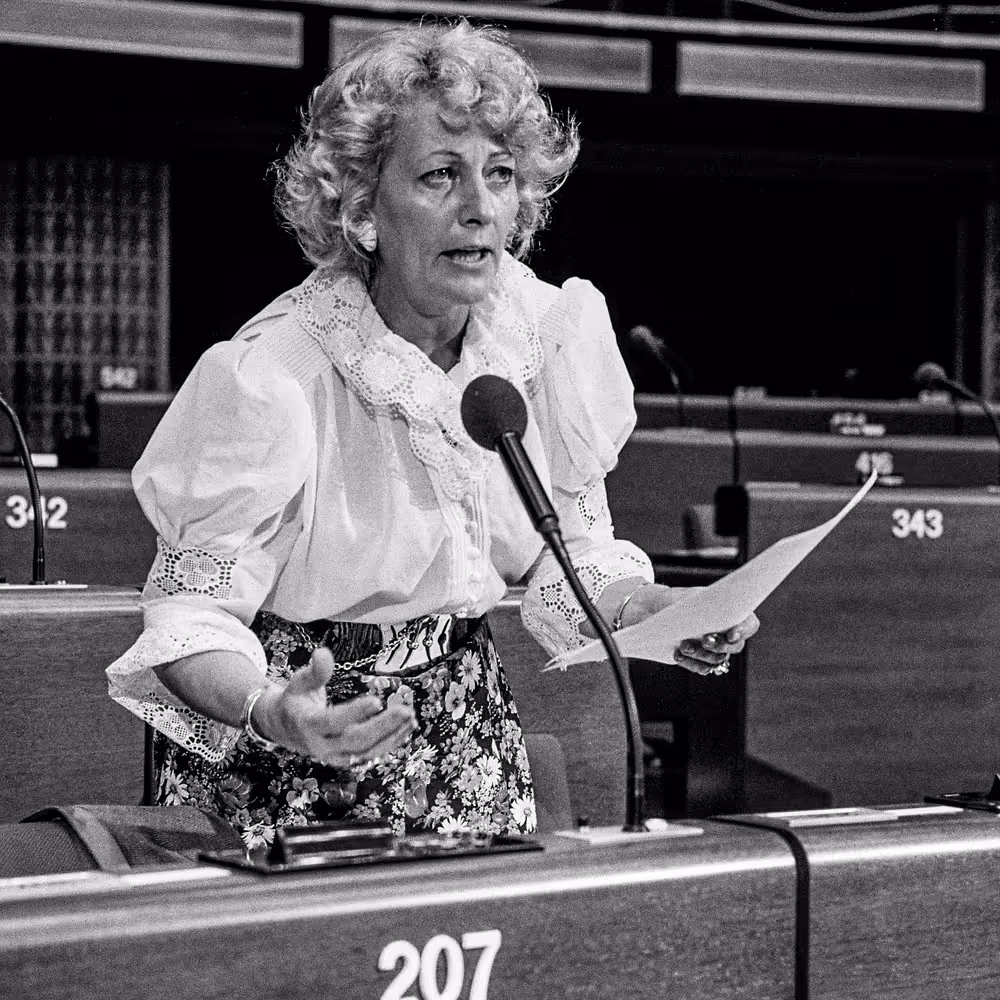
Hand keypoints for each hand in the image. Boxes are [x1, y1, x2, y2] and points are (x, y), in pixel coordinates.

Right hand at [256, 648, 416, 764]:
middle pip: (356, 740)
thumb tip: (323, 652)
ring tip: (411, 718)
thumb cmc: (296, 700)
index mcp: (308, 725)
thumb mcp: (298, 681)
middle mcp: (322, 746)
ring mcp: (335, 757)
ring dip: (392, 737)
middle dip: (383, 726)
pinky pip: (370, 755)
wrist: (285, 729)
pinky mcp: (346, 760)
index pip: (333, 722)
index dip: (354, 713)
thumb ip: (314, 670)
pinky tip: (406, 728)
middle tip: (404, 710)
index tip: (376, 700)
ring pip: (367, 752)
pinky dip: (390, 743)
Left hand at [616, 584, 759, 676]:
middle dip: (720, 645)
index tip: (731, 635)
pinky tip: (678, 654)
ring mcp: (717, 651)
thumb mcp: (689, 597)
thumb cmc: (680, 600)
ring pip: (717, 659)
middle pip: (736, 647)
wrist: (660, 613)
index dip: (743, 631)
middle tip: (705, 640)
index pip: (750, 625)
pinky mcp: (702, 661)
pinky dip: (691, 663)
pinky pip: (702, 668)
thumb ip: (700, 604)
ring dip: (702, 655)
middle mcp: (729, 635)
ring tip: (684, 645)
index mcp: (734, 614)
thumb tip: (706, 614)